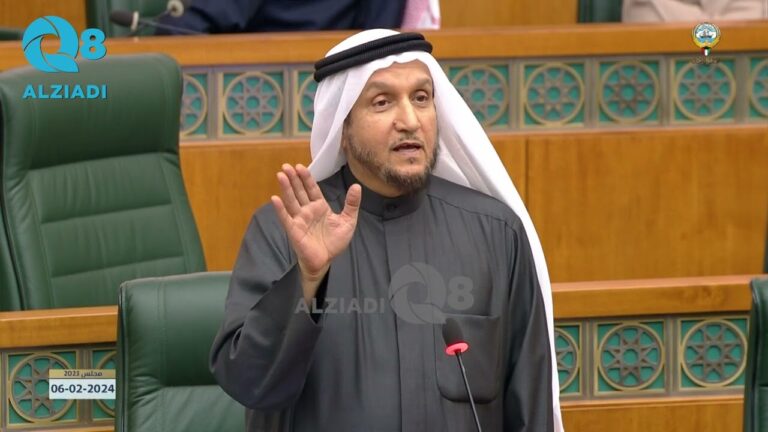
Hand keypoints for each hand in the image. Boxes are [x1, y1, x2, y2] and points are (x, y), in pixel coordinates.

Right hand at [271, 164, 361, 302]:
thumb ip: (352, 204)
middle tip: (286, 165)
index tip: (300, 166)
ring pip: (291, 201)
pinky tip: (275, 199)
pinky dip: (280, 209)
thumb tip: (357, 186)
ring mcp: (299, 219)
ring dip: (286, 188)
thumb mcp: (348, 221)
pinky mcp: (294, 230)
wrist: (326, 261)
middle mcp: (307, 210)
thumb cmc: (334, 242)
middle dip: (293, 178)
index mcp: (319, 206)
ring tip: (280, 175)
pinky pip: (286, 218)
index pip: (312, 188)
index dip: (306, 178)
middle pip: (299, 191)